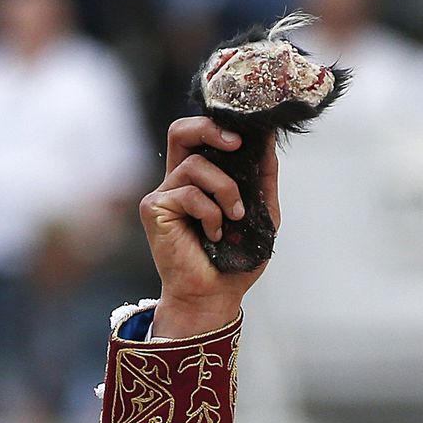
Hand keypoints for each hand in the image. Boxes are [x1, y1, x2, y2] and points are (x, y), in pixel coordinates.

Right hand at [139, 117, 281, 337]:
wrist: (216, 296)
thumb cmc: (235, 260)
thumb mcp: (261, 214)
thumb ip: (263, 178)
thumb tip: (268, 140)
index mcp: (200, 180)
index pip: (201, 136)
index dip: (221, 126)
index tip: (251, 133)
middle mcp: (178, 182)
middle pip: (180, 132)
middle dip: (209, 129)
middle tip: (236, 144)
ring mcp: (164, 194)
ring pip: (195, 166)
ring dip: (226, 189)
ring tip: (235, 217)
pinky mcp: (154, 209)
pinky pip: (188, 193)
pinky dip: (210, 213)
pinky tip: (214, 234)